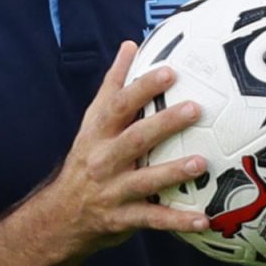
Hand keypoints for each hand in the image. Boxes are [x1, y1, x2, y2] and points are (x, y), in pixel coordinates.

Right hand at [36, 41, 210, 257]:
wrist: (60, 217)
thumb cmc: (85, 161)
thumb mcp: (92, 122)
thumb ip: (113, 85)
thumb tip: (130, 45)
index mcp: (98, 133)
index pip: (119, 105)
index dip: (144, 87)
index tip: (170, 72)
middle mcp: (103, 160)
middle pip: (135, 138)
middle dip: (164, 123)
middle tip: (196, 109)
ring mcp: (111, 191)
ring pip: (144, 181)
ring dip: (173, 171)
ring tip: (201, 163)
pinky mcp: (121, 219)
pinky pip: (153, 219)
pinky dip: (178, 220)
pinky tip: (205, 219)